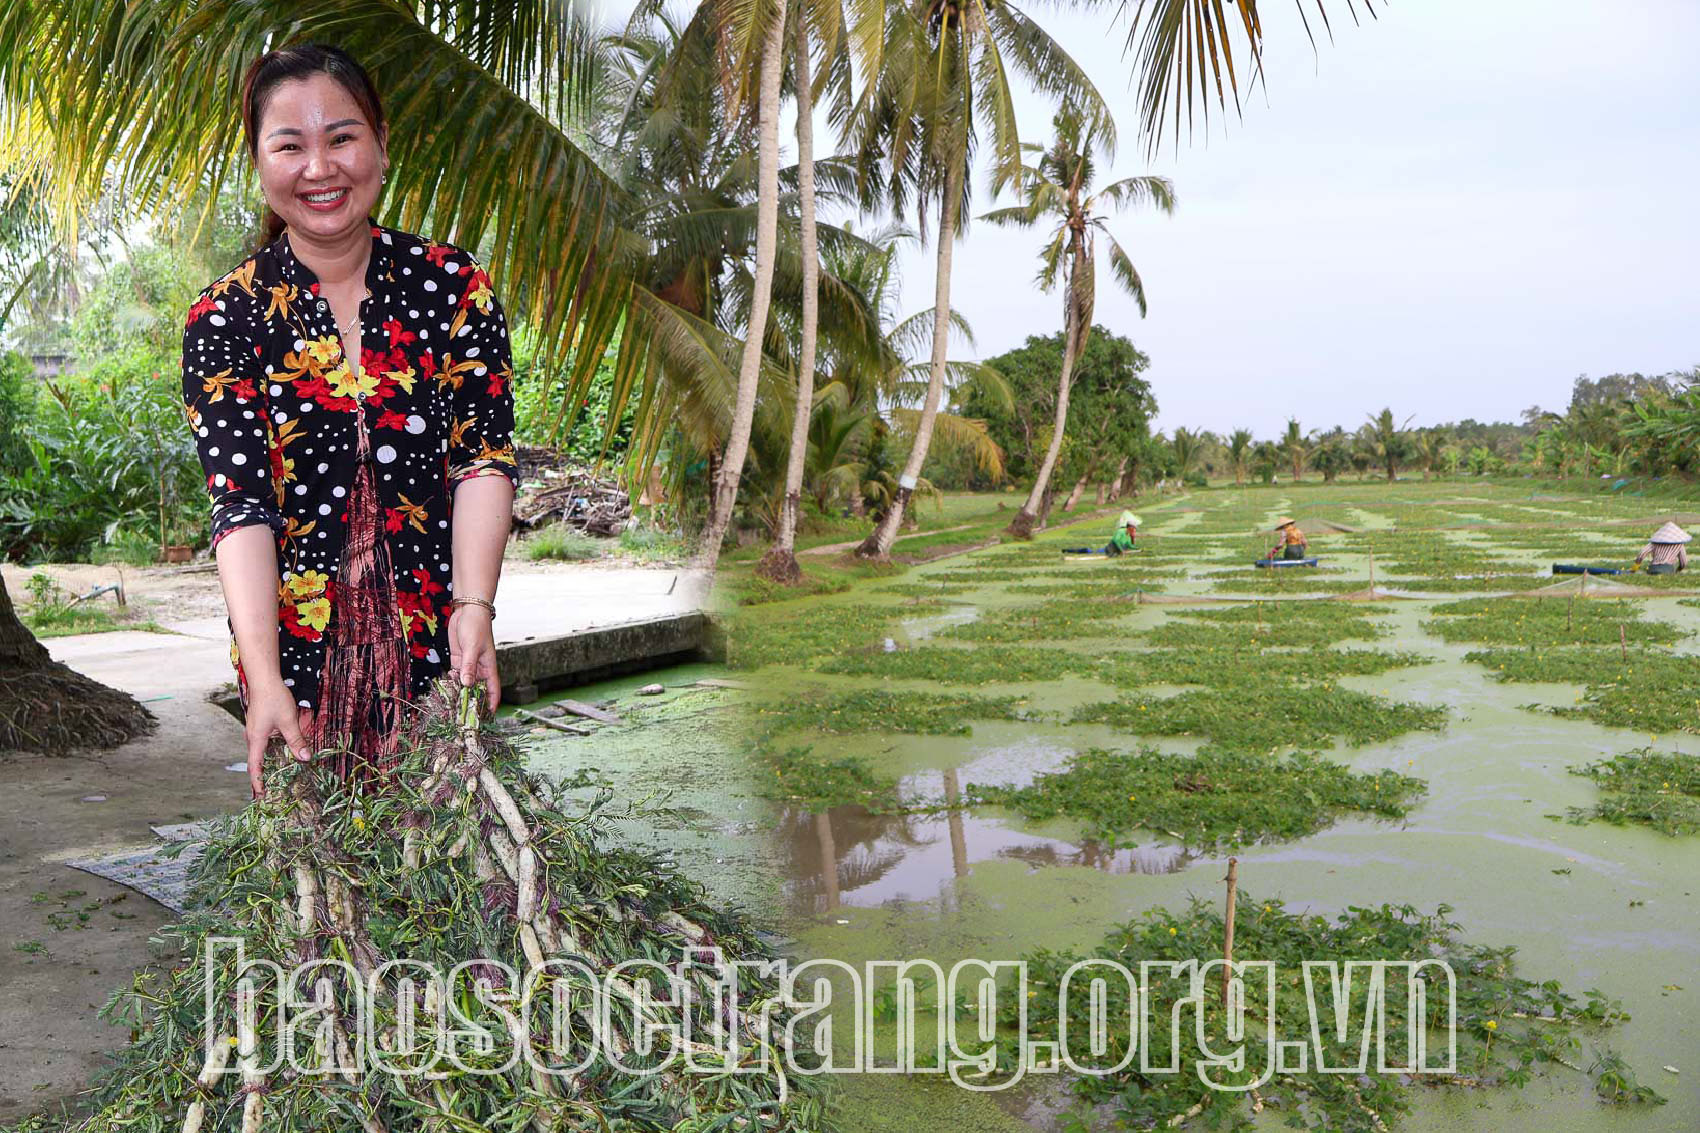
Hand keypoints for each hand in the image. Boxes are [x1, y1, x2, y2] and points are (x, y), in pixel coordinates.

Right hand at [244, 680, 312, 797]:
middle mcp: (253, 737)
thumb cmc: (274, 699)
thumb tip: (306, 758)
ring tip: (276, 777)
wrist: (264, 679)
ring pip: (261, 752)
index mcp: (256, 739)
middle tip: (270, 791)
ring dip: (267, 764)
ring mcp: (255, 730)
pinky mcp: (260, 724)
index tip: (260, 796)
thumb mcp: (288, 721)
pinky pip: (265, 743)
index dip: (257, 782)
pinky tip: (282, 753)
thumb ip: (296, 740)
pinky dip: (271, 752)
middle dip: (262, 777)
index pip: (255, 767)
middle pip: (256, 761)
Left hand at [449, 604, 500, 712]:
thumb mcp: (472, 647)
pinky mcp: (458, 660)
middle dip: (472, 700)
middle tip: (465, 715)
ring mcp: (468, 664)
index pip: (492, 689)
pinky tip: (446, 690)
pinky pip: (455, 675)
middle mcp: (479, 668)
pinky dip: (452, 682)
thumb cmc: (476, 627)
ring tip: (453, 707)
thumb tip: (466, 684)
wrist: (467, 611)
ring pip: (465, 683)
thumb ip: (469, 666)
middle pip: (477, 689)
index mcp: (488, 667)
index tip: (488, 715)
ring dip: (460, 692)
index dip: (492, 702)